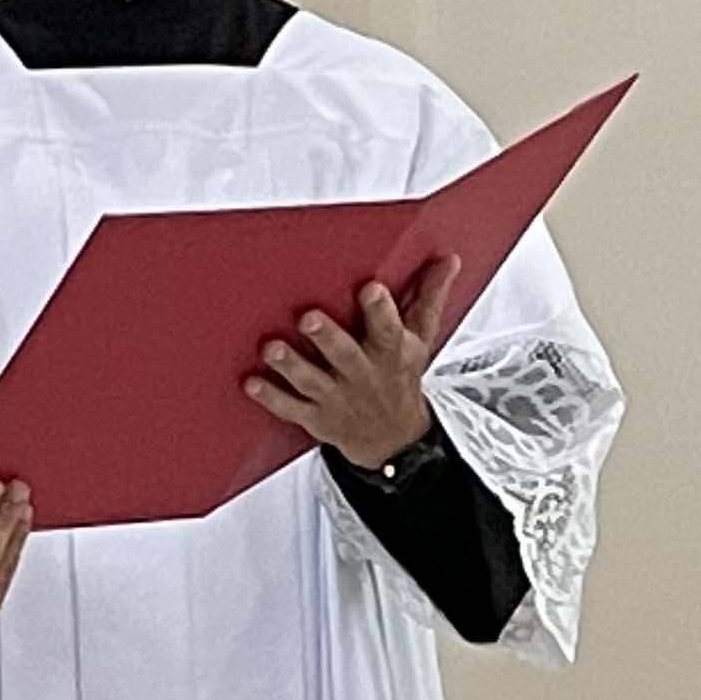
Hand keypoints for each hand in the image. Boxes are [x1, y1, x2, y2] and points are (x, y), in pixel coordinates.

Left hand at [251, 258, 460, 470]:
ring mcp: (337, 397)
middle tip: (309, 318)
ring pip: (312, 380)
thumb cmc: (400, 377)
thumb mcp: (421, 339)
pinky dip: (271, 396)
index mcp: (390, 351)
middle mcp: (362, 374)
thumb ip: (429, 297)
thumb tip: (447, 260)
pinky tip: (252, 382)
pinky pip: (291, 408)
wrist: (393, 439)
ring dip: (291, 365)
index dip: (381, 310)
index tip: (371, 289)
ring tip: (273, 348)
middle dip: (327, 337)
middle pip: (345, 354)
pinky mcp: (315, 416)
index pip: (389, 328)